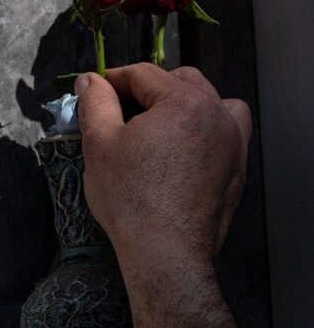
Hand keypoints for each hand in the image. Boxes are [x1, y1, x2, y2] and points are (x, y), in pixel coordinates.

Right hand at [75, 64, 251, 263]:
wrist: (166, 252)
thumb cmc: (130, 197)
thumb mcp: (99, 143)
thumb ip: (95, 103)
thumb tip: (90, 81)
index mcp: (184, 103)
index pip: (144, 74)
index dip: (114, 78)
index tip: (95, 89)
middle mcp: (217, 116)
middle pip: (182, 81)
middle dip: (150, 87)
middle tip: (121, 107)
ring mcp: (233, 144)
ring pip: (213, 101)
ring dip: (186, 101)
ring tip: (159, 121)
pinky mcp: (237, 170)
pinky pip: (228, 132)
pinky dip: (207, 127)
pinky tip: (183, 146)